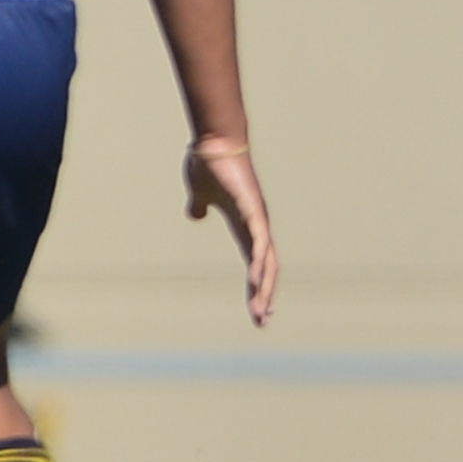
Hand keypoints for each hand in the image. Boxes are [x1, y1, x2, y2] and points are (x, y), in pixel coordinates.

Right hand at [185, 139, 277, 326]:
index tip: (258, 309)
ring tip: (261, 310)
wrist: (214, 141)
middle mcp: (258, 225)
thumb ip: (200, 206)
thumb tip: (196, 215)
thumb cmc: (209, 163)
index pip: (256, 261)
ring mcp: (258, 219)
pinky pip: (259, 243)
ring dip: (263, 287)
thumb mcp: (200, 193)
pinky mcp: (253, 211)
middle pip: (266, 267)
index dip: (258, 285)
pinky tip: (257, 281)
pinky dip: (260, 264)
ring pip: (266, 261)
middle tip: (262, 320)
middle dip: (264, 294)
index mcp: (246, 225)